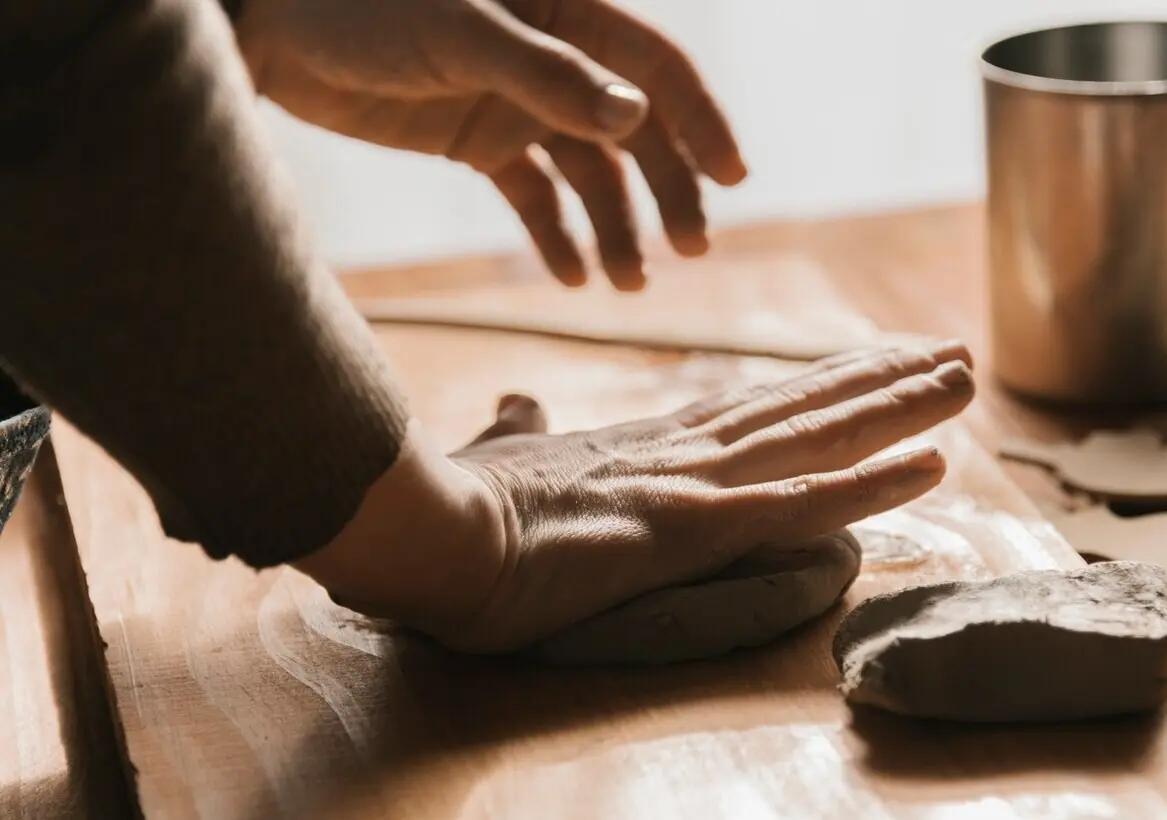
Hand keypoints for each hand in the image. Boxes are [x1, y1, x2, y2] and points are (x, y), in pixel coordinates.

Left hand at [234, 0, 744, 290]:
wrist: (270, 33)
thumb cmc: (359, 8)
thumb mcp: (459, 34)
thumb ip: (547, 74)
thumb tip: (636, 118)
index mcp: (565, 9)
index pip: (655, 65)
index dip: (701, 118)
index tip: (734, 178)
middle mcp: (554, 57)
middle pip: (636, 127)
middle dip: (668, 188)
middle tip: (691, 250)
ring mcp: (517, 101)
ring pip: (591, 170)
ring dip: (617, 225)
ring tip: (630, 282)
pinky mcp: (479, 140)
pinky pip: (536, 195)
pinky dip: (558, 235)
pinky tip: (575, 277)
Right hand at [298, 343, 974, 652]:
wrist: (426, 534)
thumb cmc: (458, 508)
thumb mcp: (501, 461)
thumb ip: (522, 430)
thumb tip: (519, 402)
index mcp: (649, 445)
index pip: (755, 406)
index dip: (820, 384)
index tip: (876, 360)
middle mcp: (686, 451)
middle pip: (802, 407)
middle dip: (882, 379)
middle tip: (950, 351)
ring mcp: (693, 484)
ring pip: (817, 438)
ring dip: (898, 408)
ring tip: (965, 378)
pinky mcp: (690, 527)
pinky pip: (800, 502)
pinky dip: (870, 481)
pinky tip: (931, 462)